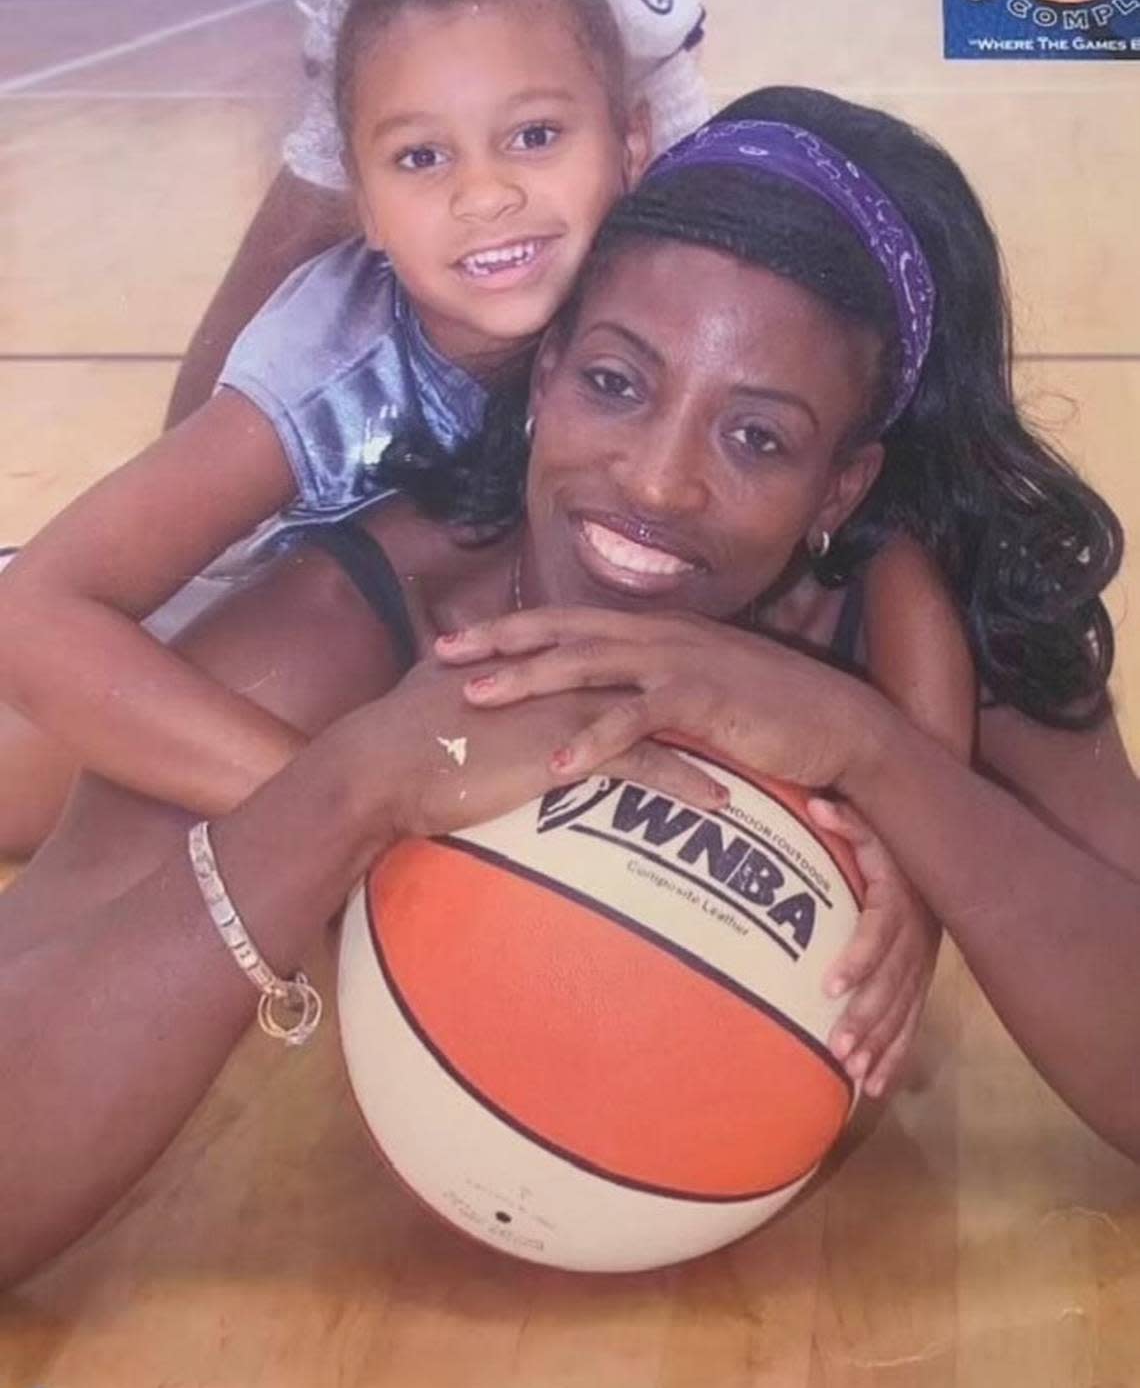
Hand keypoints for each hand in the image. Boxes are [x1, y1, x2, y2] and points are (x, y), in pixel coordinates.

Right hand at [334, 651, 729, 841]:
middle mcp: (564, 671)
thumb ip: (452, 667)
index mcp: (537, 655)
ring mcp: (572, 706)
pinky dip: (688, 783)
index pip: (612, 648)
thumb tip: (443, 661)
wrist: (380, 766)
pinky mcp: (571, 749)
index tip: (696, 672)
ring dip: (711, 734)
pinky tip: (722, 803)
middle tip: (748, 707)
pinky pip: (648, 764)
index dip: (656, 660)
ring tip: (754, 755)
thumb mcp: (432, 687)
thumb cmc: (398, 738)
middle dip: (705, 686)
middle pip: (653, 669)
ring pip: (663, 712)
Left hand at [435, 606, 885, 792]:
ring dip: (529, 680)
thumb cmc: (769, 712)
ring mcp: (679, 664)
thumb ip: (653, 691)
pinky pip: (636, 720)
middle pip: (563, 633)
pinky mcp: (702, 700)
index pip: (568, 623)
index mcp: (654, 633)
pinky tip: (556, 764)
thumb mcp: (700, 691)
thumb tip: (608, 710)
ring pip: (588, 666)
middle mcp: (659, 637)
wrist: (839, 722)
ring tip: (476, 700)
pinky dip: (594, 741)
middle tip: (440, 657)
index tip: (456, 642)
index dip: (510, 630)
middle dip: (499, 642)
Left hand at [810, 797, 940, 1098]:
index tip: (828, 986)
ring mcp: (924, 964)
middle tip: (839, 1048)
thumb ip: (847, 818)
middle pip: (894, 983)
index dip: (858, 959)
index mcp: (902, 902)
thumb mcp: (875, 822)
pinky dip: (897, 1054)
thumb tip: (817, 806)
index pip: (881, 933)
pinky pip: (913, 1022)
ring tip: (855, 1073)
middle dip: (867, 1018)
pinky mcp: (924, 981)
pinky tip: (877, 1085)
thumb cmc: (892, 840)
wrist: (941, 853)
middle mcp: (918, 938)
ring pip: (904, 1009)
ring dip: (881, 1043)